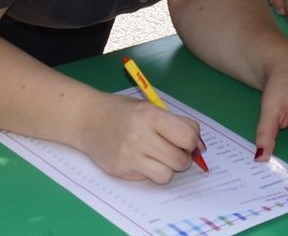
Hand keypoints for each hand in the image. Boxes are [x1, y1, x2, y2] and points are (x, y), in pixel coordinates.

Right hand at [83, 93, 205, 184]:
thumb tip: (200, 148)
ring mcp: (130, 155)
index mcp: (150, 115)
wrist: (88, 119)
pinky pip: (149, 179)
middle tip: (173, 150)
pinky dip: (151, 172)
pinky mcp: (122, 171)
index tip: (187, 140)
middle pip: (180, 159)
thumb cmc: (123, 112)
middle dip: (183, 157)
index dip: (193, 141)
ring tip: (159, 157)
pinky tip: (141, 160)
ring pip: (167, 174)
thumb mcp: (149, 108)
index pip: (187, 136)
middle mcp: (140, 136)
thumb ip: (175, 124)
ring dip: (168, 168)